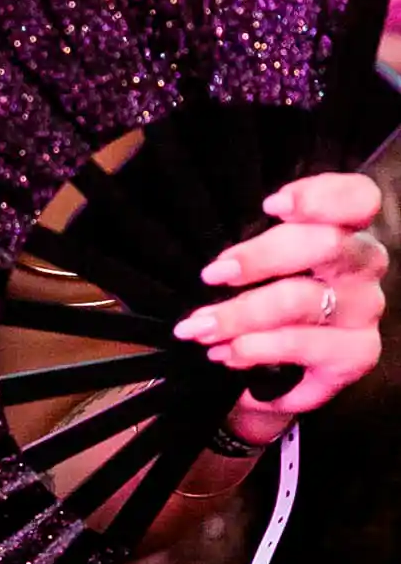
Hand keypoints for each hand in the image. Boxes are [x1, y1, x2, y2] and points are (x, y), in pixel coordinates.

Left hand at [174, 172, 386, 441]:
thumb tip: (202, 237)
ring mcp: (364, 309)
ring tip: (200, 327)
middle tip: (211, 275)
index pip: (358, 198)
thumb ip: (247, 236)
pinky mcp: (356, 353)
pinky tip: (227, 353)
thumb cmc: (266, 292)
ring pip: (304, 300)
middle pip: (327, 245)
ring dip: (242, 314)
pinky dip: (258, 349)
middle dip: (262, 258)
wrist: (288, 367)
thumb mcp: (258, 258)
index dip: (322, 197)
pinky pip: (303, 346)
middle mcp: (364, 264)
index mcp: (345, 227)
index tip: (272, 206)